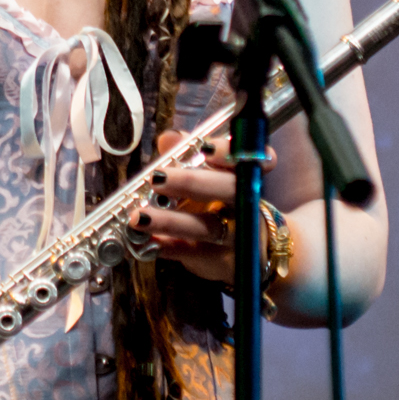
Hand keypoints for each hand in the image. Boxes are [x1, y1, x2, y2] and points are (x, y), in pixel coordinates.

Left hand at [128, 129, 272, 283]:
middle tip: (158, 178)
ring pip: (208, 227)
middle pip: (229, 190)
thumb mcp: (211, 179)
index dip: (230, 152)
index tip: (204, 148)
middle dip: (193, 182)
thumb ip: (190, 156)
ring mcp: (238, 236)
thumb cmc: (227, 205)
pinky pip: (192, 254)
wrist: (259, 253)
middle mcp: (248, 205)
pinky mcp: (222, 261)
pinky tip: (143, 241)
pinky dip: (166, 247)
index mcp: (248, 177)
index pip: (253, 158)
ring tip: (139, 217)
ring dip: (171, 221)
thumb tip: (169, 137)